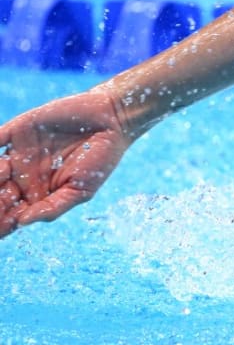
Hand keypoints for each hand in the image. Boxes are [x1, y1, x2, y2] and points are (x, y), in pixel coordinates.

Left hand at [0, 91, 130, 237]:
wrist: (111, 121)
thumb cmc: (101, 160)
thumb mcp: (81, 190)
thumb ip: (53, 207)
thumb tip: (22, 222)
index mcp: (39, 194)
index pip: (11, 213)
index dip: (1, 223)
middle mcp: (24, 176)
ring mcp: (18, 153)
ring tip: (5, 172)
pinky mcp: (17, 130)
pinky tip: (2, 161)